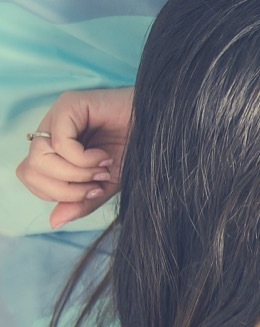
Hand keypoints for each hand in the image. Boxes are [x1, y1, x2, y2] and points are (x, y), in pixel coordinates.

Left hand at [16, 88, 132, 228]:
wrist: (162, 130)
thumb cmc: (137, 151)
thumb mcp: (106, 185)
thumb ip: (81, 202)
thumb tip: (54, 222)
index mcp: (55, 147)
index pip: (31, 176)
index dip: (56, 193)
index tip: (93, 191)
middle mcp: (51, 129)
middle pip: (29, 170)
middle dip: (63, 189)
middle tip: (95, 184)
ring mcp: (58, 116)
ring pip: (39, 158)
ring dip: (75, 173)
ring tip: (102, 169)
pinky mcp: (70, 104)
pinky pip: (60, 143)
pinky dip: (83, 159)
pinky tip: (104, 156)